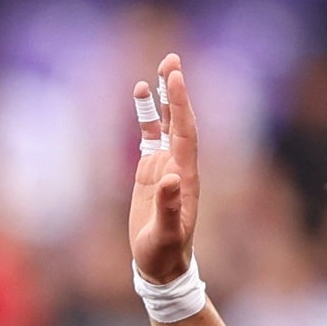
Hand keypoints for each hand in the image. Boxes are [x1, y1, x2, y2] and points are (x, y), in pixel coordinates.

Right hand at [120, 51, 197, 294]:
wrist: (162, 265)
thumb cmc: (164, 252)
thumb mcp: (165, 233)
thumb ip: (168, 207)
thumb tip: (168, 177)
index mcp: (185, 175)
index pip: (185, 131)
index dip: (181, 104)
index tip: (175, 77)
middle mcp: (178, 165)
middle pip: (180, 120)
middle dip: (176, 90)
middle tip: (171, 60)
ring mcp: (165, 166)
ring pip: (167, 124)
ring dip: (163, 98)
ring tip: (158, 70)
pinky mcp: (151, 171)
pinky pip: (150, 137)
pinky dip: (147, 117)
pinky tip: (141, 98)